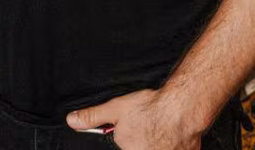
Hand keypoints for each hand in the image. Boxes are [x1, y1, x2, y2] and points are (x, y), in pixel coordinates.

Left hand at [66, 90, 201, 149]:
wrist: (181, 109)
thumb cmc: (150, 110)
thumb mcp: (115, 109)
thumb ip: (93, 117)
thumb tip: (73, 121)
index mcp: (127, 149)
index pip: (125, 143)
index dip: (131, 133)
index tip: (138, 124)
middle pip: (140, 145)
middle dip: (142, 136)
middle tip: (148, 122)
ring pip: (157, 145)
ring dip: (158, 139)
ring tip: (161, 124)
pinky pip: (174, 147)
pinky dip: (174, 141)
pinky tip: (174, 131)